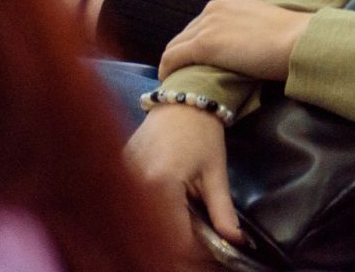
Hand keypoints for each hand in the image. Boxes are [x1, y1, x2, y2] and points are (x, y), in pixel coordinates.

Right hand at [126, 102, 245, 254]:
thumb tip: (237, 243)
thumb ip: (223, 212)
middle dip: (176, 250)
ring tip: (186, 234)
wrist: (181, 100)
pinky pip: (131, 208)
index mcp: (161, 185)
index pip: (173, 239)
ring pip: (140, 225)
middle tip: (199, 249)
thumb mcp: (216, 174)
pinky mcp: (117, 174)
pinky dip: (149, 219)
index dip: (193, 254)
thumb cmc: (202, 133)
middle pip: (153, 237)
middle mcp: (135, 185)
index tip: (211, 255)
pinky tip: (167, 220)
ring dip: (161, 236)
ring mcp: (122, 178)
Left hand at [159, 0, 313, 81]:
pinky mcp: (203, 44)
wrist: (297, 41)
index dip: (199, 39)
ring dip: (174, 61)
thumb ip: (247, 28)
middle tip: (185, 71)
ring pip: (177, 44)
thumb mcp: (264, 24)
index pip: (205, 20)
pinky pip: (174, 57)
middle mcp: (216, 5)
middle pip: (188, 31)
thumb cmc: (291, 38)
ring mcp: (208, 23)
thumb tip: (242, 46)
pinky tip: (167, 81)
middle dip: (184, 51)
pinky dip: (167, 69)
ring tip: (176, 78)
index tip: (198, 57)